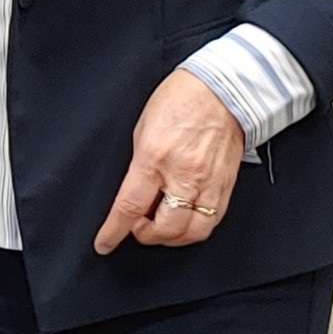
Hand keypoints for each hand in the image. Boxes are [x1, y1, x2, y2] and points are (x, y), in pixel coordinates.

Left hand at [93, 69, 246, 256]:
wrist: (223, 89)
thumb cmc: (180, 100)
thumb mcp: (143, 130)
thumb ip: (139, 165)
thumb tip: (134, 191)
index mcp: (154, 159)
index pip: (130, 207)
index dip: (114, 231)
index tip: (105, 244)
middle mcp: (183, 175)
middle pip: (165, 228)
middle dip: (145, 236)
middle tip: (136, 227)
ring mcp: (209, 183)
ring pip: (192, 231)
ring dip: (172, 238)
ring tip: (160, 228)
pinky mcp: (227, 185)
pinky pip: (213, 220)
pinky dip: (195, 228)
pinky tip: (185, 220)